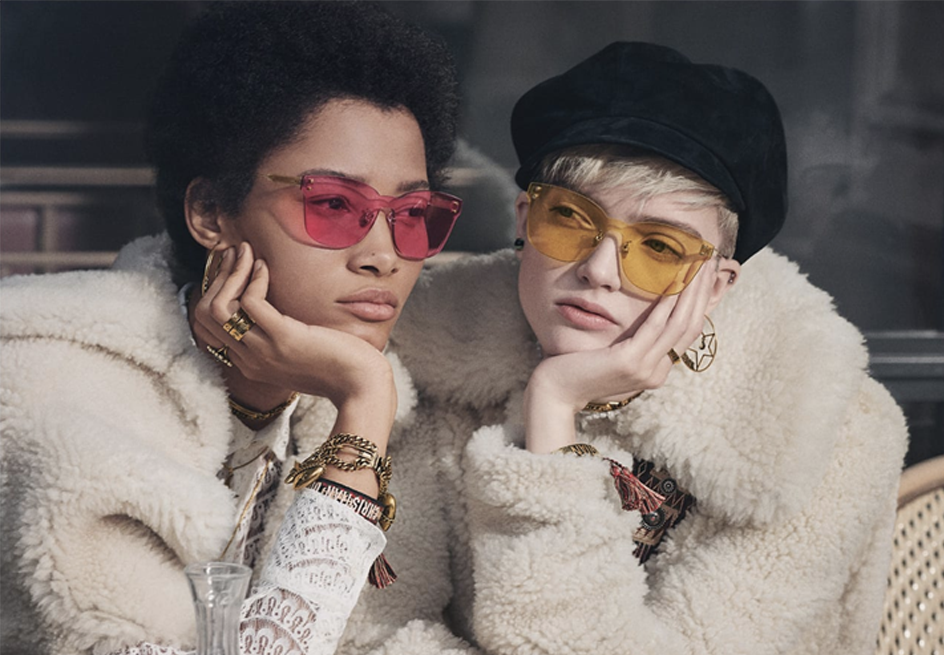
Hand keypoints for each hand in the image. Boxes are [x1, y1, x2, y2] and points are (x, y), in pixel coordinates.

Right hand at [191, 243, 397, 442]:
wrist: (362, 386)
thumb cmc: (339, 366)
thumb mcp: (300, 353)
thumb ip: (280, 337)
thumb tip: (274, 308)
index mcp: (251, 364)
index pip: (208, 329)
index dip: (213, 294)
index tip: (231, 270)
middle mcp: (250, 360)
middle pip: (206, 316)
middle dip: (217, 278)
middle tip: (235, 253)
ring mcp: (263, 351)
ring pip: (220, 308)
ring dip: (231, 273)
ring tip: (247, 252)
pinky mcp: (283, 338)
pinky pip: (251, 303)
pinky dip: (255, 279)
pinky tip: (267, 267)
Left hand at [524, 267, 715, 452]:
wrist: (555, 392)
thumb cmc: (577, 368)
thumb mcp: (612, 356)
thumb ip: (633, 343)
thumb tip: (645, 317)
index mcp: (655, 371)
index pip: (688, 334)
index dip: (700, 302)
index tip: (704, 275)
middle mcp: (656, 373)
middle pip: (690, 327)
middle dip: (702, 292)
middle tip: (709, 262)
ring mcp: (645, 370)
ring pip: (679, 325)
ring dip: (690, 292)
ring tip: (697, 265)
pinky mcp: (629, 362)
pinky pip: (654, 328)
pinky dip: (666, 304)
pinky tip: (673, 283)